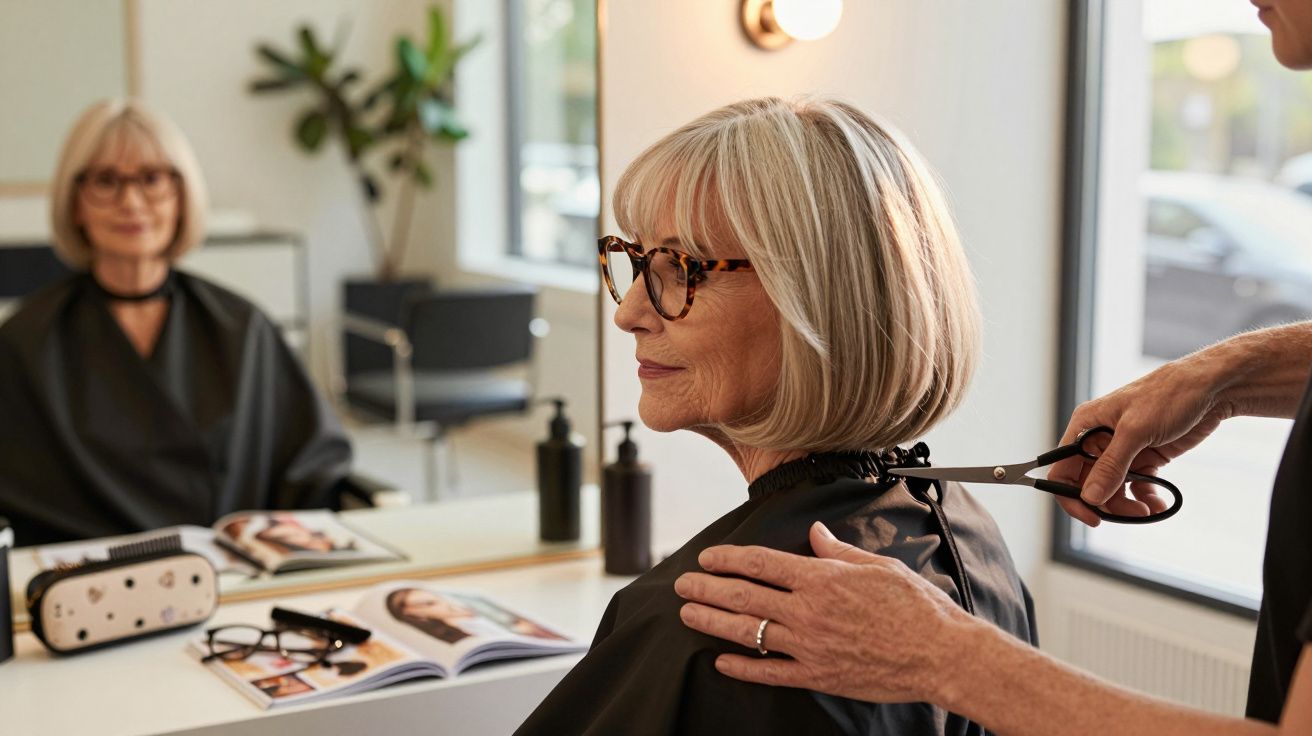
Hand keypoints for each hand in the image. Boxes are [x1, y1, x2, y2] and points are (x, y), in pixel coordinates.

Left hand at [674, 522, 974, 704]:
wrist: (942, 654)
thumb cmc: (916, 605)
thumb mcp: (878, 565)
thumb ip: (839, 551)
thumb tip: (816, 534)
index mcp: (822, 578)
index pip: (761, 563)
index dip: (728, 558)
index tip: (707, 556)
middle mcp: (809, 611)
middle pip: (745, 595)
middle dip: (707, 587)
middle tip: (682, 584)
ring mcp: (810, 646)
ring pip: (748, 631)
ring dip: (713, 621)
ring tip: (687, 614)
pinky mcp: (818, 676)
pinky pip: (770, 673)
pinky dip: (742, 667)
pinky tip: (720, 660)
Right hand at [1049, 355, 1232, 525]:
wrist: (1211, 389)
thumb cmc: (1169, 395)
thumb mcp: (1135, 431)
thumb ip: (1111, 465)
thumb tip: (1089, 496)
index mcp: (1086, 426)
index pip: (1062, 469)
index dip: (1071, 495)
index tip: (1091, 515)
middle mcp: (1100, 440)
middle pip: (1088, 484)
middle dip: (1107, 503)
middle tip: (1132, 513)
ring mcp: (1123, 450)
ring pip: (1112, 489)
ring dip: (1128, 505)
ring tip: (1147, 510)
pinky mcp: (1145, 458)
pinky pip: (1136, 486)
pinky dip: (1145, 498)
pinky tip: (1158, 503)